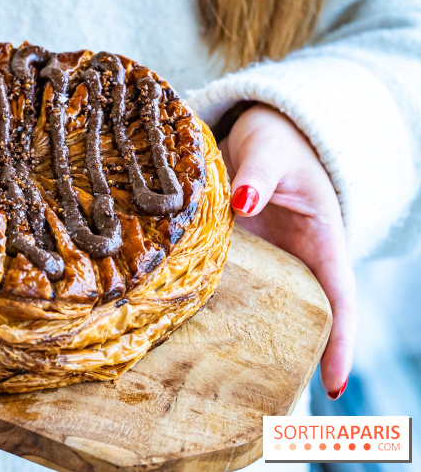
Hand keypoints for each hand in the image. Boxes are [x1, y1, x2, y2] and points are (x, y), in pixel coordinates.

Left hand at [219, 104, 355, 399]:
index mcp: (321, 241)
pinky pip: (224, 286)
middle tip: (265, 394)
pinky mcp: (232, 254)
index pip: (339, 299)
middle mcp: (294, 259)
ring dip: (246, 336)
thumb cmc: (276, 139)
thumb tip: (245, 202)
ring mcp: (262, 259)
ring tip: (221, 375)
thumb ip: (259, 173)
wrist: (253, 131)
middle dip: (290, 353)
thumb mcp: (272, 149)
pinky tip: (186, 329)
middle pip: (299, 315)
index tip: (333, 385)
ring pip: (259, 306)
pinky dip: (213, 308)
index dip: (340, 342)